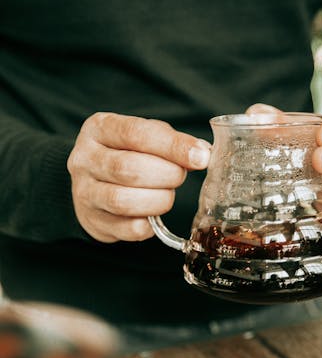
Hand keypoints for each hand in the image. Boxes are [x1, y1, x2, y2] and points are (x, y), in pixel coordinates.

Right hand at [67, 112, 210, 241]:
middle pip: (129, 169)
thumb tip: (202, 153)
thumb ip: (171, 142)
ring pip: (123, 201)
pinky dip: (149, 225)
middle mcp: (84, 158)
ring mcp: (84, 192)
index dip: (173, 146)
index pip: (136, 133)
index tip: (201, 157)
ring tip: (167, 195)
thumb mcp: (145, 137)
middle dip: (167, 175)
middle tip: (179, 177)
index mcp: (99, 128)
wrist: (94, 181)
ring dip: (158, 200)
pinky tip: (154, 216)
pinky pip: (128, 229)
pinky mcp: (92, 221)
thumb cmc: (126, 153)